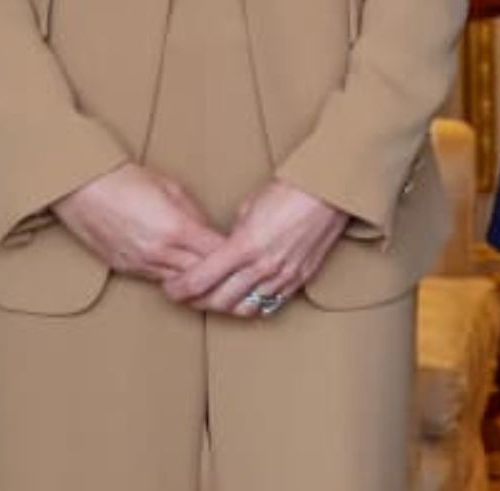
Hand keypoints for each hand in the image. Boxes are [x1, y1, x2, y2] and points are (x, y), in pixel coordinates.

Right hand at [50, 163, 225, 281]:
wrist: (82, 188)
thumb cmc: (124, 180)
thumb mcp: (171, 188)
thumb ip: (194, 214)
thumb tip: (208, 231)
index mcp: (176, 228)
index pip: (217, 253)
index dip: (233, 255)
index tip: (244, 254)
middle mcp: (159, 251)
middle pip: (201, 275)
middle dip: (219, 275)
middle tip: (235, 274)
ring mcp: (140, 263)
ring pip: (179, 283)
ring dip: (196, 282)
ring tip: (213, 278)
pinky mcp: (125, 268)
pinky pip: (157, 280)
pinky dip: (173, 278)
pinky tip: (183, 274)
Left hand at [163, 180, 351, 316]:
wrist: (328, 192)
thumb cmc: (289, 191)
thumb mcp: (248, 208)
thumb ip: (233, 236)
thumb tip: (222, 251)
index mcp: (244, 245)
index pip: (199, 280)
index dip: (179, 289)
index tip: (171, 289)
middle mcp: (262, 266)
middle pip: (218, 301)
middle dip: (196, 302)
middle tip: (186, 297)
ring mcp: (282, 276)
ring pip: (243, 309)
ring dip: (223, 307)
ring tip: (214, 299)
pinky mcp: (299, 279)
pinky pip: (270, 304)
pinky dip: (252, 305)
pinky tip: (243, 298)